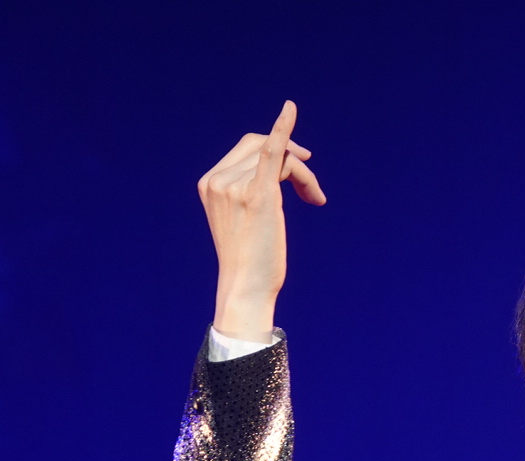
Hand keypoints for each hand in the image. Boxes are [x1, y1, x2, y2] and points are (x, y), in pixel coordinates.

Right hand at [198, 100, 326, 341]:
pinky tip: (290, 109)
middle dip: (293, 159)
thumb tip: (281, 168)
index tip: (300, 162)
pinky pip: (273, 152)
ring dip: (304, 175)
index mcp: (209, 183)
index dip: (275, 148)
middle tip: (312, 188)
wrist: (246, 287)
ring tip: (316, 198)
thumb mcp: (243, 220)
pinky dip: (283, 128)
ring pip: (280, 157)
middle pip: (263, 147)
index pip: (246, 150)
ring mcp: (234, 185)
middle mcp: (218, 180)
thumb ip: (249, 191)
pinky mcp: (258, 194)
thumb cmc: (249, 261)